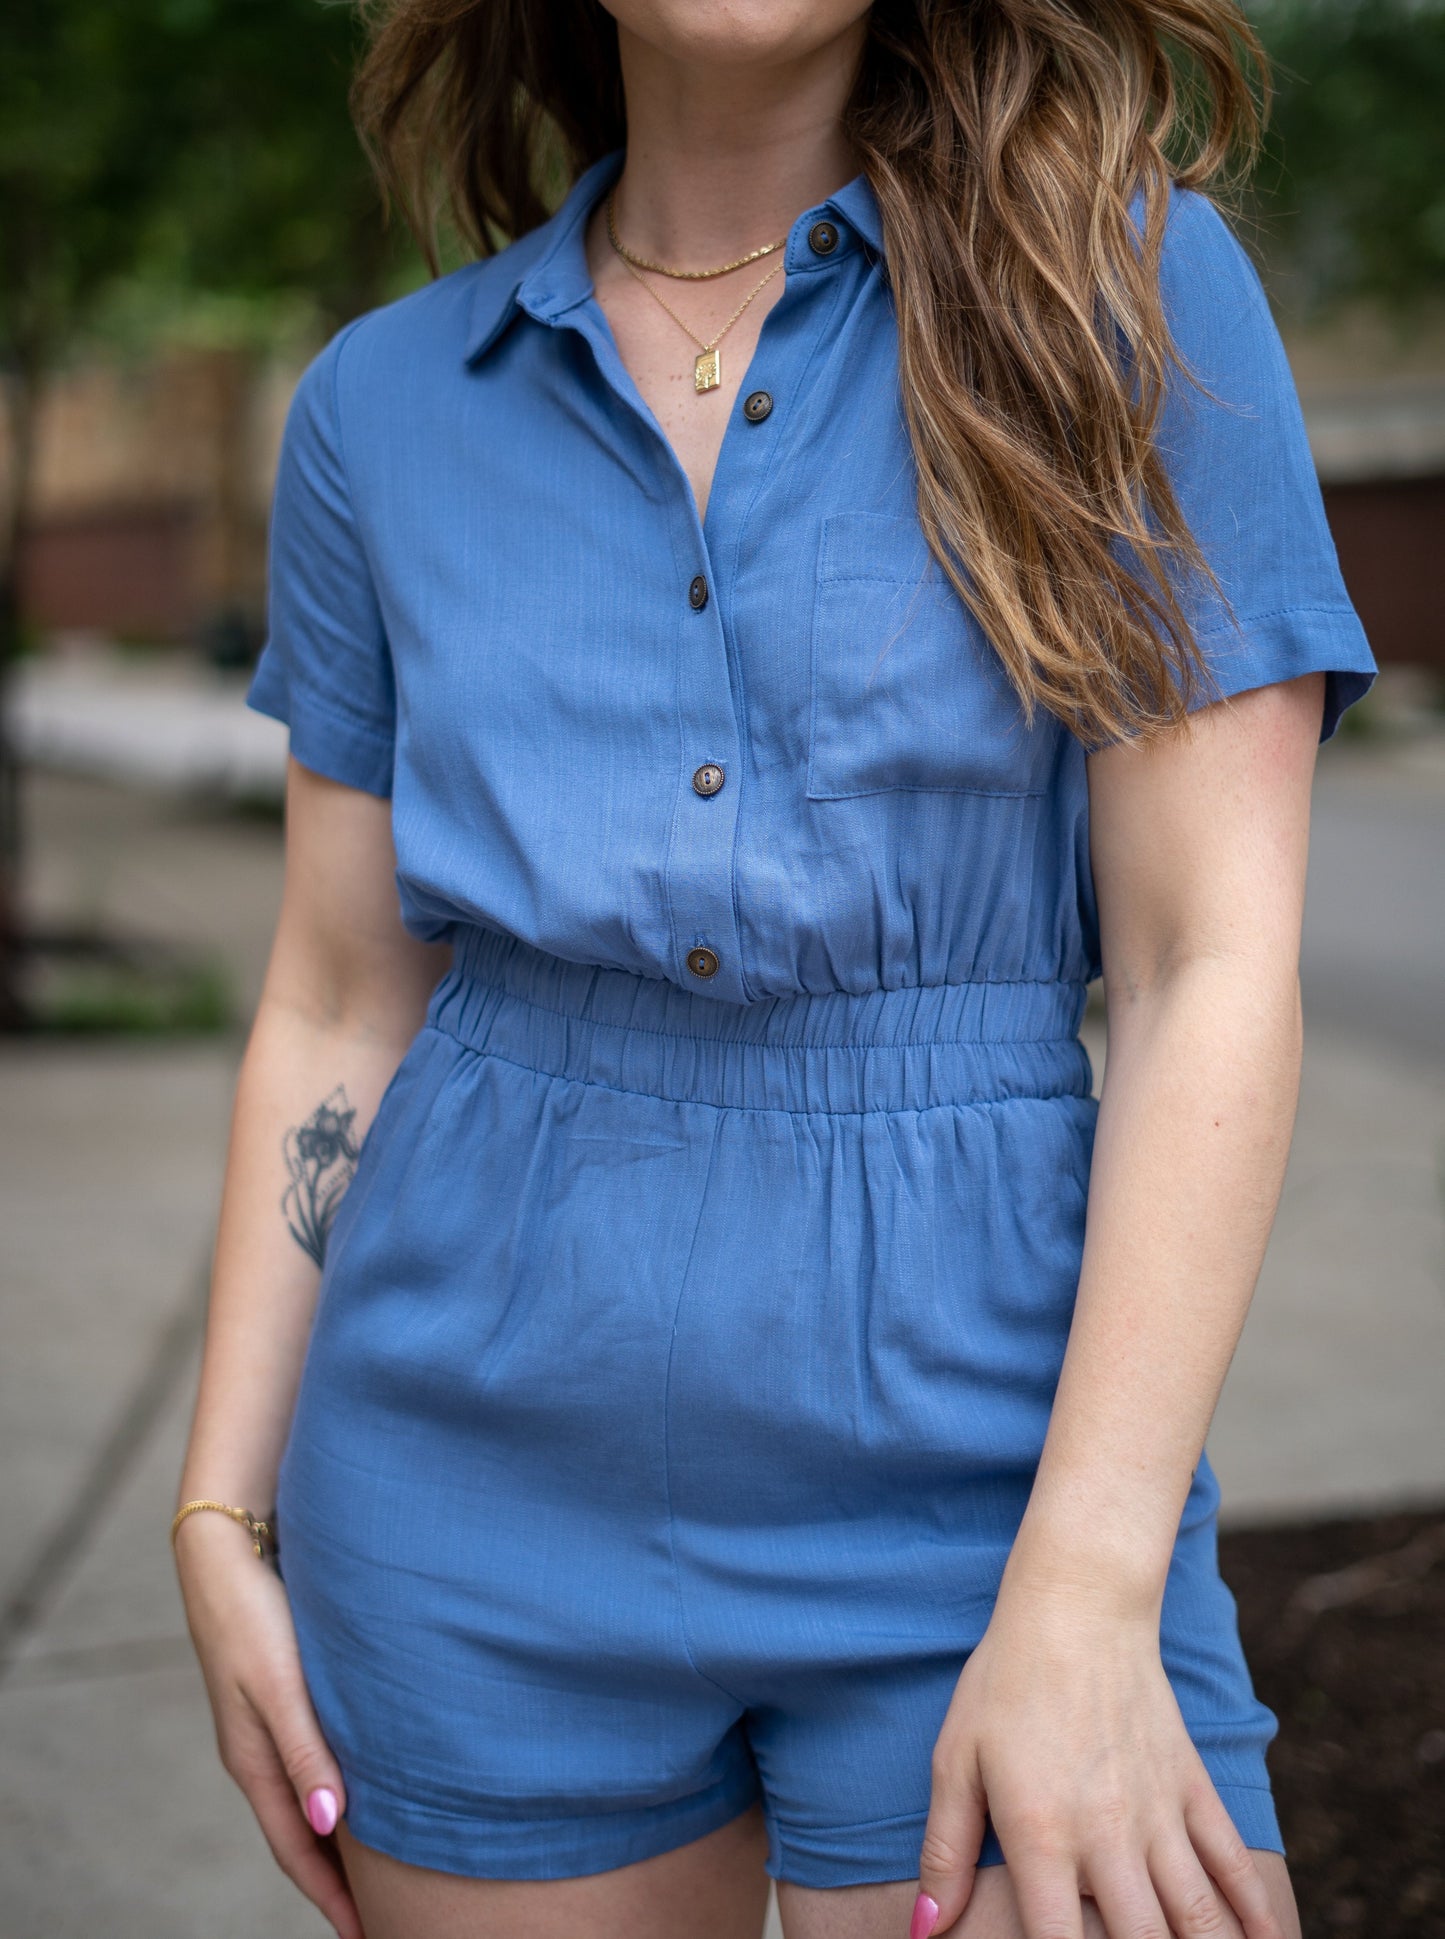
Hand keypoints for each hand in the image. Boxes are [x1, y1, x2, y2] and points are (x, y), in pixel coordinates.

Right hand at [174, 1511, 361, 1938]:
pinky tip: (369, 1779)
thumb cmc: (255, 1611)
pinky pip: (315, 1755)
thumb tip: (327, 1825)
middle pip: (302, 1831)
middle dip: (337, 1877)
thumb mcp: (281, 1684)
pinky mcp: (284, 1688)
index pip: (295, 1848)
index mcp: (253, 1759)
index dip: (331, 1895)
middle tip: (382, 1912)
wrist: (228, 1542)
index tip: (367, 1934)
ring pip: (311, 1792)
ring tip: (384, 1861)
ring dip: (340, 1832)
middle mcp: (259, 1749)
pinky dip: (340, 1783)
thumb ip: (305, 1751)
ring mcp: (269, 1720)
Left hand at [914, 1592, 1285, 1938]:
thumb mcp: (956, 1760)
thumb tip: (922, 1931)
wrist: (1077, 1605)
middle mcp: (1107, 1837)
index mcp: (1042, 1837)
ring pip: (1198, 1918)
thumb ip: (945, 1852)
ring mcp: (1158, 1814)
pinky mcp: (1192, 1786)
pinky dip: (1256, 1913)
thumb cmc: (1004, 1682)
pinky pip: (1232, 1864)